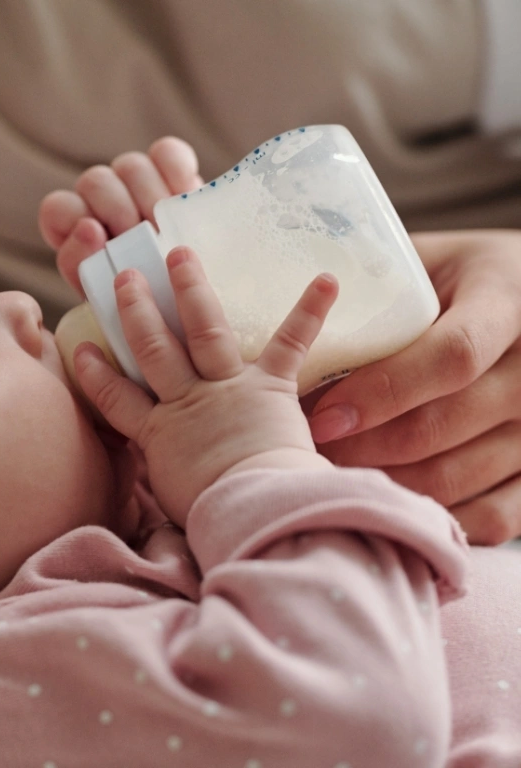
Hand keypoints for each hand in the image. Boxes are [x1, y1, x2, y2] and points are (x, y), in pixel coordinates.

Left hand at [38, 137, 202, 295]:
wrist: (188, 299)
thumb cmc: (142, 303)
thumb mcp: (108, 300)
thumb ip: (86, 271)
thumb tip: (90, 229)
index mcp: (74, 230)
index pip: (58, 208)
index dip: (76, 220)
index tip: (104, 245)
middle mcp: (99, 199)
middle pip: (96, 181)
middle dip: (120, 212)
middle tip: (143, 241)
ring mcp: (133, 180)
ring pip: (131, 166)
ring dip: (150, 197)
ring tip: (168, 230)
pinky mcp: (169, 169)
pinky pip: (166, 153)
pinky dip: (177, 170)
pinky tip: (185, 197)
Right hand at [75, 246, 336, 526]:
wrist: (253, 507)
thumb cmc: (213, 513)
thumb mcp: (172, 497)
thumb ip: (165, 472)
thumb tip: (166, 474)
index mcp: (157, 433)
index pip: (117, 398)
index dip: (96, 374)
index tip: (82, 350)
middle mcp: (186, 402)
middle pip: (153, 349)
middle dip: (137, 310)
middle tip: (125, 276)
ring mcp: (227, 389)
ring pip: (202, 331)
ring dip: (191, 290)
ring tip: (180, 254)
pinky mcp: (270, 387)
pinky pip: (289, 343)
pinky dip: (308, 311)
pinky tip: (326, 279)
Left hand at [308, 230, 520, 544]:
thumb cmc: (460, 278)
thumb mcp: (429, 259)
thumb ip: (375, 287)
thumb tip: (283, 317)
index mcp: (508, 297)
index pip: (453, 355)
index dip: (384, 392)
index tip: (324, 416)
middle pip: (444, 425)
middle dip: (363, 448)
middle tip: (303, 456)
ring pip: (459, 476)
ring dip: (382, 484)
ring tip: (325, 479)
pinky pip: (494, 517)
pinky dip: (430, 518)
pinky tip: (381, 504)